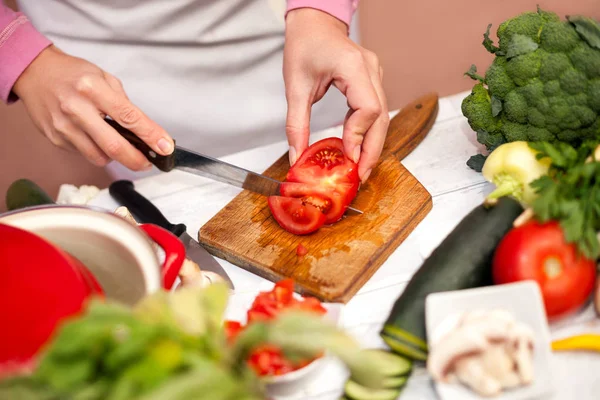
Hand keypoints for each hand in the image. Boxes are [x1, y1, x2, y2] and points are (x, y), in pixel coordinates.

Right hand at [12, 45, 173, 169]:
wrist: (34, 73)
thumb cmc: (71, 74)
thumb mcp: (103, 78)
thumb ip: (123, 103)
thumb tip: (144, 129)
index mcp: (92, 89)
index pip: (129, 117)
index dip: (151, 135)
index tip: (165, 147)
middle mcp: (76, 108)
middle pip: (114, 146)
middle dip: (137, 160)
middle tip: (148, 163)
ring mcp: (64, 126)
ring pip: (99, 156)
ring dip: (116, 158)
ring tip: (120, 147)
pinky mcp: (56, 139)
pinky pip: (84, 154)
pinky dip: (97, 151)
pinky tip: (96, 138)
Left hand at [283, 8, 388, 182]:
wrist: (313, 24)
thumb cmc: (304, 45)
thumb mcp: (295, 86)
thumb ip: (296, 123)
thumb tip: (297, 156)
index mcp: (353, 66)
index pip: (368, 108)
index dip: (359, 136)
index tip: (347, 158)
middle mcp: (371, 69)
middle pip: (382, 117)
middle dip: (372, 150)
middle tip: (360, 176)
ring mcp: (375, 74)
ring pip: (382, 116)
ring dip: (372, 144)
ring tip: (360, 169)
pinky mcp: (372, 81)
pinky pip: (376, 110)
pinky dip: (368, 132)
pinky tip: (358, 149)